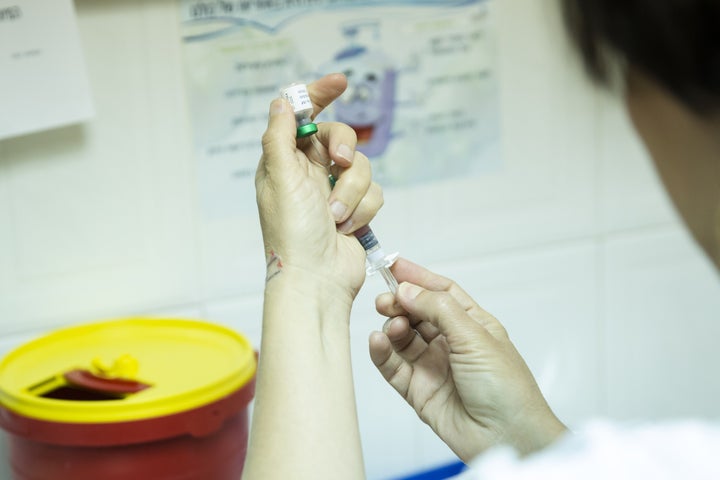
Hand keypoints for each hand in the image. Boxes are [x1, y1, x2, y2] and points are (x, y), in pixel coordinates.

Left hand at [256, 74, 382, 298]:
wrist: (317, 279)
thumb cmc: (292, 233)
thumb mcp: (280, 178)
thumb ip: (279, 137)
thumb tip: (281, 102)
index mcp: (285, 162)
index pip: (302, 118)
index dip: (319, 95)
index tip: (340, 81)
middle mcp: (309, 173)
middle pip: (340, 137)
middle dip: (344, 150)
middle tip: (338, 162)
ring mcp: (334, 192)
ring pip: (362, 167)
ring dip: (351, 192)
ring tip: (335, 218)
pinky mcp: (355, 210)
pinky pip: (374, 192)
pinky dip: (362, 210)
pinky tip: (347, 229)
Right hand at [370, 258, 566, 461]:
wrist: (508, 436)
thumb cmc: (507, 388)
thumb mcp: (474, 337)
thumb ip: (438, 309)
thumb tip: (408, 289)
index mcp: (472, 324)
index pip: (441, 292)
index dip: (418, 277)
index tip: (393, 265)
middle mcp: (451, 343)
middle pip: (417, 313)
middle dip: (399, 302)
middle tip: (386, 299)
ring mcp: (433, 366)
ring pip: (402, 338)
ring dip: (392, 327)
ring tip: (393, 326)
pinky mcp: (418, 390)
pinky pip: (393, 366)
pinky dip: (382, 352)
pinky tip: (377, 342)